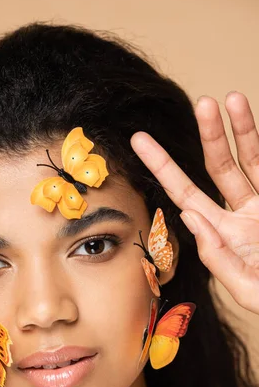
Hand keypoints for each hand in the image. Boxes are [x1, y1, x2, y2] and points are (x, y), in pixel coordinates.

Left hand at [130, 91, 258, 313]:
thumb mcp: (246, 287)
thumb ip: (217, 255)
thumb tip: (189, 216)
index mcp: (222, 236)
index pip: (186, 195)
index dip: (163, 168)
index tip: (139, 141)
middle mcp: (241, 216)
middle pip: (220, 168)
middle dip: (210, 136)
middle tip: (202, 104)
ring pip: (251, 159)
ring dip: (243, 129)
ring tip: (233, 98)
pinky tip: (252, 122)